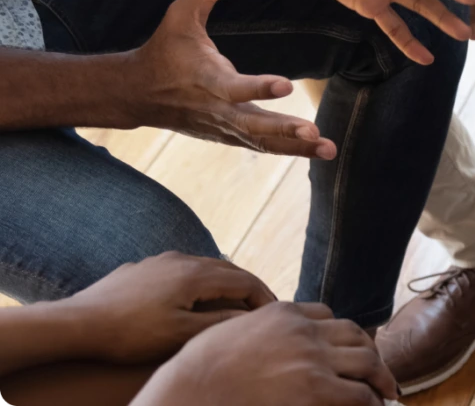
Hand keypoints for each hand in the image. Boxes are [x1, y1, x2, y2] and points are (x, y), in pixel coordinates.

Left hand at [64, 252, 275, 364]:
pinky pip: (182, 270)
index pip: (244, 281)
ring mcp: (161, 261)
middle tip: (261, 306)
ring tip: (232, 303)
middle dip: (248, 287)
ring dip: (224, 283)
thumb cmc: (130, 333)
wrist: (78, 322)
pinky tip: (192, 298)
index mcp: (196, 274)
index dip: (264, 296)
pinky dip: (199, 283)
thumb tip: (249, 318)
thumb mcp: (179, 335)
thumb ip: (218, 324)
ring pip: (204, 267)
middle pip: (228, 269)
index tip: (276, 312)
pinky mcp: (143, 268)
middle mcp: (182, 259)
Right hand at [127, 0, 336, 158]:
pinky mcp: (229, 136)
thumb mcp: (179, 15)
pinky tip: (316, 151)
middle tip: (313, 132)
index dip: (260, 87)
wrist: (138, 93)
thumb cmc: (164, 50)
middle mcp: (218, 109)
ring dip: (296, 148)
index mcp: (208, 80)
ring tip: (328, 149)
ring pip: (262, 141)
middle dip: (284, 130)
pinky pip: (261, 146)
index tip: (286, 85)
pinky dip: (288, 150)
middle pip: (254, 125)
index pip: (236, 87)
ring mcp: (224, 127)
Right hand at [133, 302, 397, 405]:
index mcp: (282, 313)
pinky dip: (371, 402)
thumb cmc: (197, 371)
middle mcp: (303, 330)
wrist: (189, 394)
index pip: (327, 316)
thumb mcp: (228, 332)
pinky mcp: (315, 390)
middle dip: (370, 353)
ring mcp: (312, 359)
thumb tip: (264, 335)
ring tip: (386, 392)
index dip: (342, 335)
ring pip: (365, 361)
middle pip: (354, 335)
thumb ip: (255, 328)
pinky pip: (358, 395)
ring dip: (379, 378)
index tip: (348, 348)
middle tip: (379, 371)